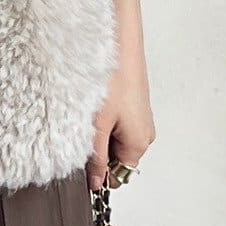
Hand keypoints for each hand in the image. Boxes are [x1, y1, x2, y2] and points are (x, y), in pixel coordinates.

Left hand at [87, 53, 154, 191]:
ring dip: (98, 134)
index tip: (80, 162)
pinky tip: (95, 105)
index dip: (98, 174)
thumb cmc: (113, 79)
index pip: (118, 176)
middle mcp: (145, 134)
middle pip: (117, 159)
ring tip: (90, 115)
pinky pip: (116, 124)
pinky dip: (103, 120)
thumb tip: (96, 182)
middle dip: (97, 152)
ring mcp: (140, 120)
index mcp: (139, 143)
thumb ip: (96, 158)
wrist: (121, 43)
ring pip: (114, 141)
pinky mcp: (133, 106)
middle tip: (82, 131)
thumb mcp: (97, 125)